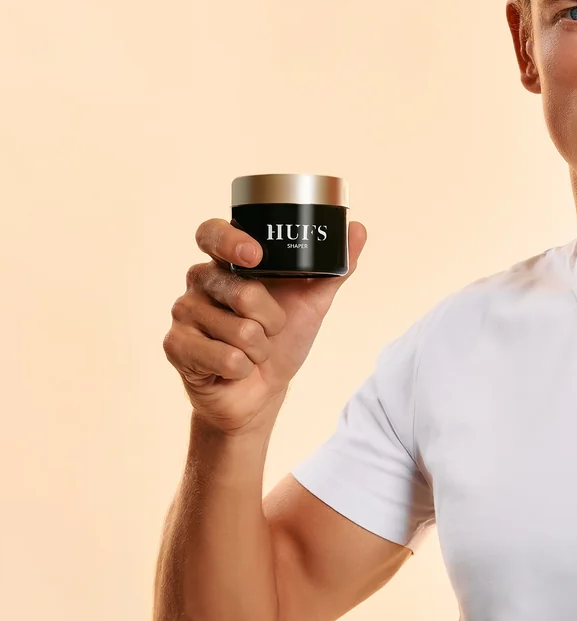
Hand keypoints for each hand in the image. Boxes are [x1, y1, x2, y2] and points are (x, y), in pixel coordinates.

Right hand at [162, 218, 367, 435]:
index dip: (230, 241)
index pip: (212, 234)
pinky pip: (225, 357)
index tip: (255, 255)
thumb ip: (333, 267)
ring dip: (259, 348)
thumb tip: (357, 228)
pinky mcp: (176, 346)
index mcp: (226, 262)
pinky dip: (243, 368)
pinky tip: (236, 369)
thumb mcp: (312, 302)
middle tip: (271, 329)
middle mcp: (200, 281)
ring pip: (238, 329)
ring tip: (252, 350)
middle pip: (240, 291)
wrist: (262, 391)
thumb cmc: (282, 340)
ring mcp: (184, 312)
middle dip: (271, 320)